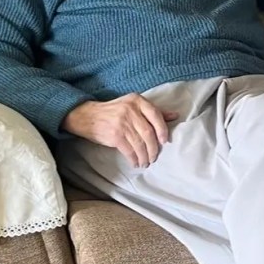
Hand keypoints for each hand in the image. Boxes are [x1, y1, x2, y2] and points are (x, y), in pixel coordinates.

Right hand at [62, 94, 178, 166]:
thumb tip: (175, 115)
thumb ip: (154, 111)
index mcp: (137, 100)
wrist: (87, 116)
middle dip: (154, 148)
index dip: (162, 130)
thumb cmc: (114, 112)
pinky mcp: (114, 135)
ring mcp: (122, 122)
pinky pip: (129, 150)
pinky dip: (134, 158)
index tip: (164, 142)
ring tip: (146, 162)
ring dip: (144, 156)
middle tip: (154, 157)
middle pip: (149, 133)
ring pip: (140, 143)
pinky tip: (135, 162)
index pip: (156, 115)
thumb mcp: (133, 106)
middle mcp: (130, 110)